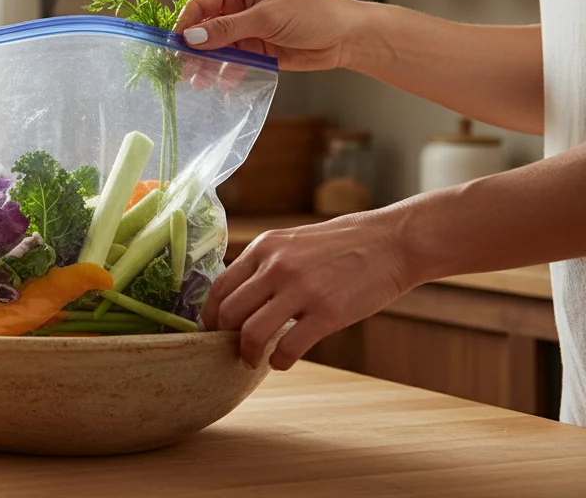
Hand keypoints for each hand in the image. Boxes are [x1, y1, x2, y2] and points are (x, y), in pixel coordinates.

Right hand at [174, 0, 367, 72]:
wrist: (346, 37)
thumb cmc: (311, 13)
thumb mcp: (266, 18)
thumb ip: (227, 29)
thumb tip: (191, 38)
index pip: (200, 4)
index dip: (185, 25)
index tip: (173, 46)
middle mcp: (238, 7)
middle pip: (204, 28)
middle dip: (193, 48)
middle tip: (181, 70)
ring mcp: (246, 29)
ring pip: (215, 48)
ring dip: (206, 63)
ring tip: (198, 81)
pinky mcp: (255, 50)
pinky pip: (231, 61)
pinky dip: (224, 72)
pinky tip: (221, 83)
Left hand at [201, 212, 418, 369]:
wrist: (392, 242)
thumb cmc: (342, 245)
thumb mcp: (292, 242)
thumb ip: (264, 265)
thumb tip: (238, 300)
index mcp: (264, 247)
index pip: (219, 287)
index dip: (210, 315)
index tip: (212, 330)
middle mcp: (276, 266)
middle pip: (229, 312)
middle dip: (224, 337)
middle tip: (231, 348)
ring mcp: (301, 290)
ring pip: (252, 333)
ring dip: (248, 353)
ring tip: (253, 360)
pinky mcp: (328, 313)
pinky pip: (288, 347)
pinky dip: (279, 361)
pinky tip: (282, 362)